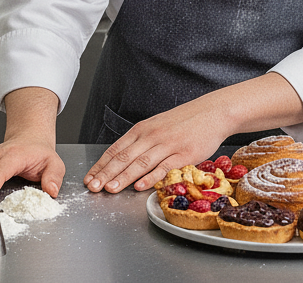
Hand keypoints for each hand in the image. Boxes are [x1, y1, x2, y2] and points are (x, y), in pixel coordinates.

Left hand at [82, 98, 231, 193]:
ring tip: (110, 189)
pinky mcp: (184, 155)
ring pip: (140, 163)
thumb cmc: (184, 121)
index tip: (89, 178)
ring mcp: (167, 145)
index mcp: (142, 129)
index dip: (101, 165)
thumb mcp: (157, 125)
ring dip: (123, 177)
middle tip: (93, 187)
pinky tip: (140, 186)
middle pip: (124, 157)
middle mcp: (151, 136)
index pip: (115, 149)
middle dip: (105, 173)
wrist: (212, 112)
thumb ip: (141, 142)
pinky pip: (164, 168)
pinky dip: (150, 177)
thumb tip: (122, 159)